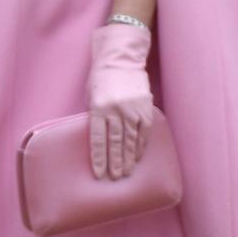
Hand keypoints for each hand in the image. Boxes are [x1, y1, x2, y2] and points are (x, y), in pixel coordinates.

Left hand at [87, 23, 155, 180]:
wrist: (121, 57)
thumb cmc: (101, 78)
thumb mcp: (91, 96)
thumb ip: (95, 117)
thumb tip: (99, 141)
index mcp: (99, 106)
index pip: (98, 138)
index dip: (99, 158)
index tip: (99, 174)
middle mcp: (116, 109)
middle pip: (115, 142)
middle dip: (114, 163)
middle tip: (114, 179)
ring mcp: (133, 109)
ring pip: (131, 140)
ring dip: (128, 159)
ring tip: (126, 173)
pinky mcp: (146, 108)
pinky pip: (144, 132)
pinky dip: (141, 147)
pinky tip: (137, 158)